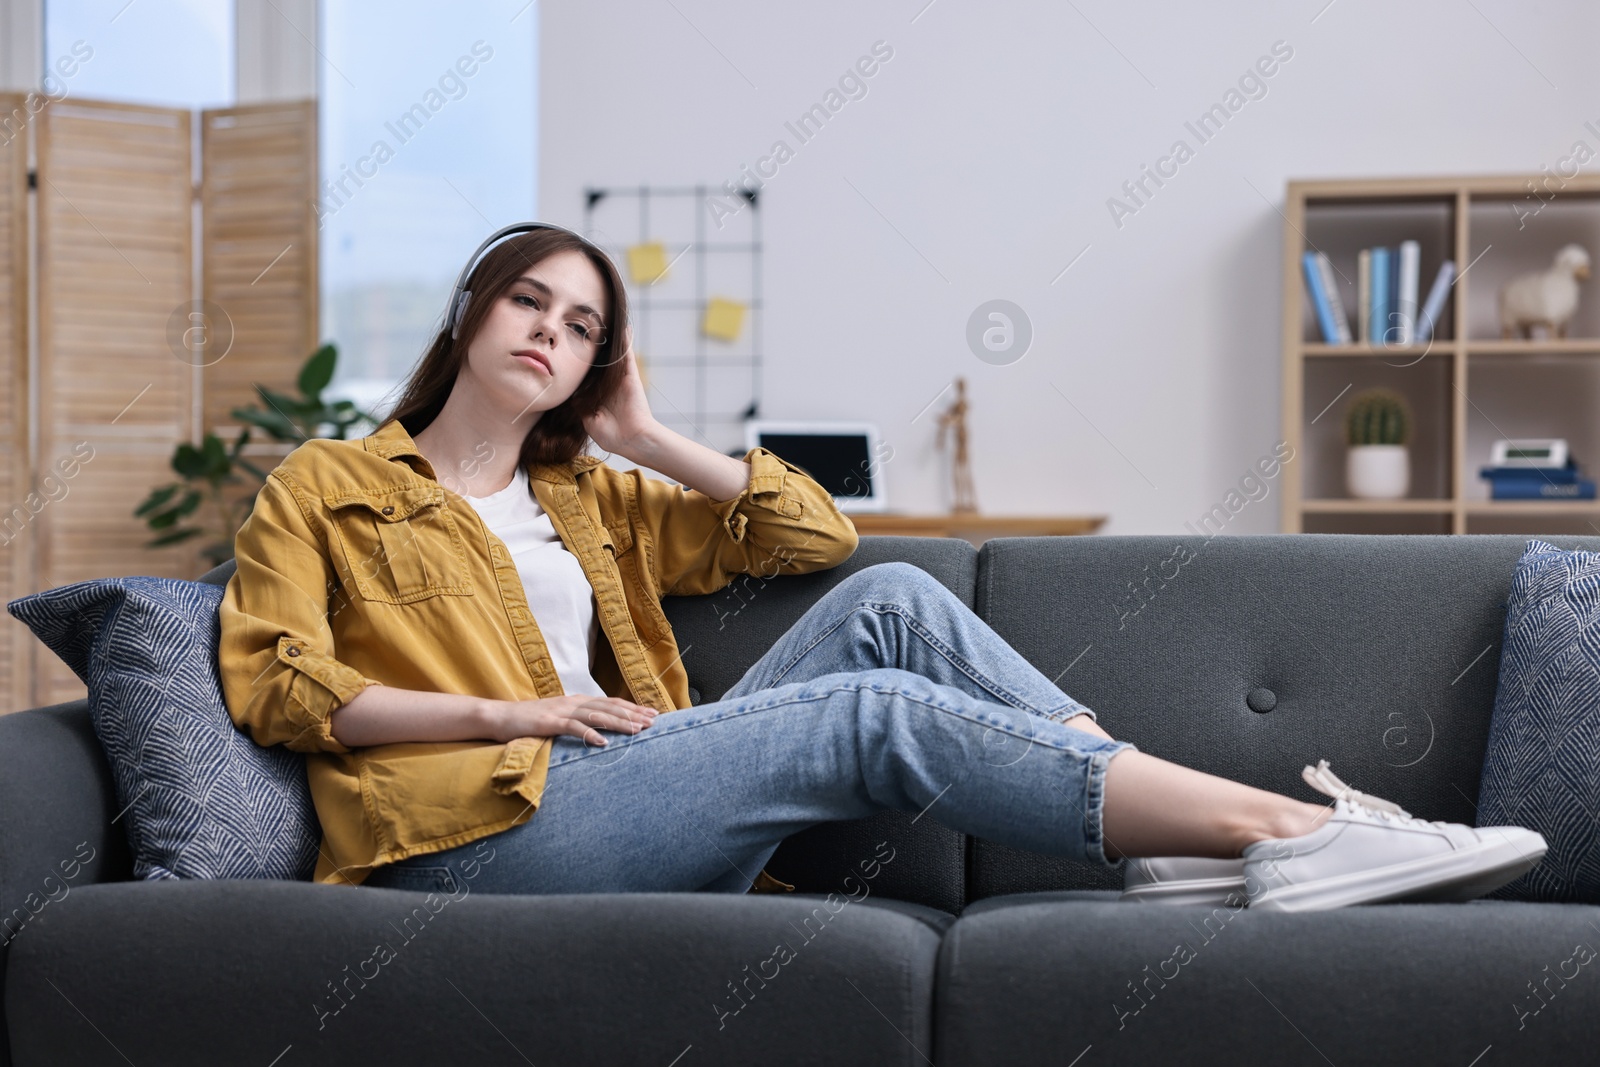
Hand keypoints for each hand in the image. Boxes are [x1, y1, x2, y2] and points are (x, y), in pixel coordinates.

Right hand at [484, 693, 659, 746]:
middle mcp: (573, 702)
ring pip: (597, 715)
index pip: (611, 703)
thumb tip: (599, 730)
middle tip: (654, 721)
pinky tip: (604, 742)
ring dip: (619, 723)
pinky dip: (590, 734)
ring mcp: (561, 711)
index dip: (632, 708)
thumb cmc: (530, 721)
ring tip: (637, 730)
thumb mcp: (559, 719)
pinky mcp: (549, 722)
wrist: (500, 717)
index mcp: (577, 701)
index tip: (652, 714)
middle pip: (609, 707)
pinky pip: (573, 728)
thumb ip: (578, 721)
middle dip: (633, 714)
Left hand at [583, 325, 659, 457]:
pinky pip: (627, 356)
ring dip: (609, 340)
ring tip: (602, 321)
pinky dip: (626, 342)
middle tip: (582, 328)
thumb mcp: (588, 420)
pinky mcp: (630, 376)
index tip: (566, 350)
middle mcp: (608, 384)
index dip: (579, 364)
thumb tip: (570, 393)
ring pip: (612, 355)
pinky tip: (624, 328)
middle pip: (598, 361)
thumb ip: (579, 405)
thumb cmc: (612, 435)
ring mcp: (620, 379)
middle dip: (593, 347)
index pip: (586, 375)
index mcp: (598, 394)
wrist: (632, 439)